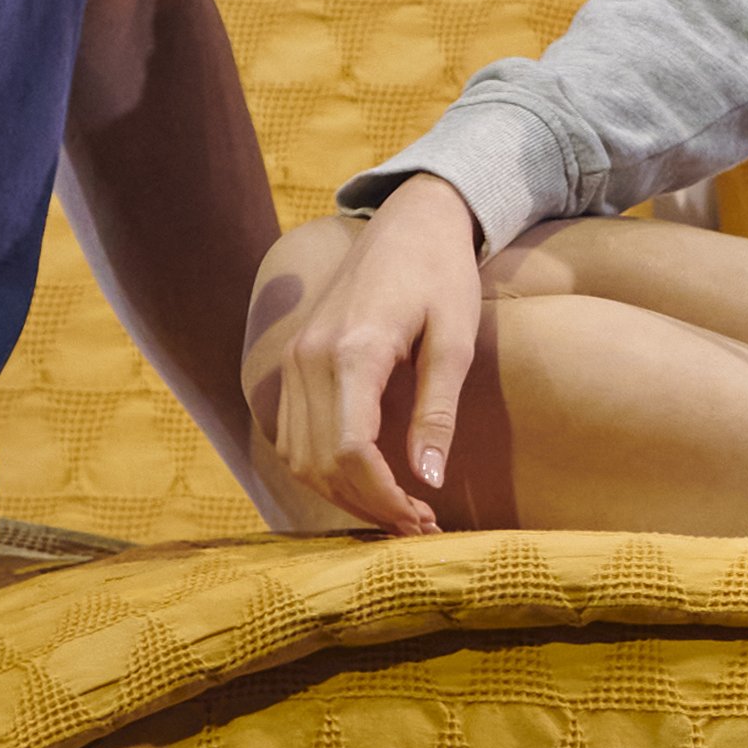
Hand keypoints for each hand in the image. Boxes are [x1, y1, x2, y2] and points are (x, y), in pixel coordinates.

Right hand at [247, 176, 488, 535]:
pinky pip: (291, 435)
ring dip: (341, 495)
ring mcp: (292, 360)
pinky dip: (321, 469)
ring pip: (298, 456)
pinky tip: (364, 483)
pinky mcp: (291, 362)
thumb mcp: (456, 339)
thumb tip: (430, 479)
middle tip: (417, 527)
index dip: (384, 498)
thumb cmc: (442, 274)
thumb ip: (438, 410)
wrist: (410, 220)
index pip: (351, 451)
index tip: (423, 521)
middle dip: (367, 506)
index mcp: (351, 351)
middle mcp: (308, 358)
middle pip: (320, 462)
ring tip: (394, 513)